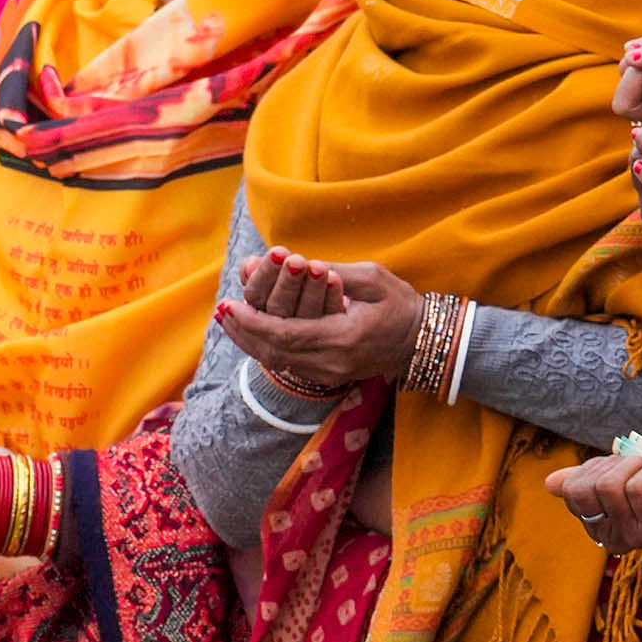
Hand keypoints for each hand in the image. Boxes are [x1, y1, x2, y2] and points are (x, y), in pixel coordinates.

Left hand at [211, 245, 422, 397]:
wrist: (421, 341)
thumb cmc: (399, 303)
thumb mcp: (372, 277)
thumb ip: (333, 272)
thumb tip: (295, 264)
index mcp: (342, 338)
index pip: (285, 334)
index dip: (253, 321)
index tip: (230, 304)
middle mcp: (331, 363)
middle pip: (274, 353)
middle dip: (243, 331)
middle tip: (220, 310)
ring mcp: (329, 375)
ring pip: (278, 362)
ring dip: (250, 341)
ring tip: (228, 320)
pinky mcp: (328, 377)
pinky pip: (288, 365)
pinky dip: (266, 348)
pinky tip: (252, 333)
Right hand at [546, 445, 641, 552]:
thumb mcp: (622, 471)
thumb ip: (589, 477)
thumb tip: (550, 483)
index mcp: (599, 525)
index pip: (572, 490)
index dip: (597, 468)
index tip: (626, 472)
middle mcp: (612, 538)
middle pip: (584, 488)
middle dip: (615, 466)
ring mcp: (635, 536)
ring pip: (610, 485)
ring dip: (640, 466)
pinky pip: (638, 488)